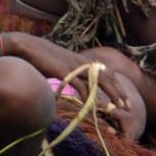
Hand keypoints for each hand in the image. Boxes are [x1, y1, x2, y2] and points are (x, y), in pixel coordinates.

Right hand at [0, 34, 136, 114]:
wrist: (27, 47)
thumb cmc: (43, 58)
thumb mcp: (62, 66)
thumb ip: (73, 74)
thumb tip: (77, 84)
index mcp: (84, 60)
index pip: (107, 73)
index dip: (117, 86)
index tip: (124, 99)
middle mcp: (83, 62)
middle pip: (108, 77)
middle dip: (119, 93)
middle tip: (128, 106)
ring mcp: (75, 66)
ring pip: (98, 82)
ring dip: (110, 96)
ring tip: (117, 108)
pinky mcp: (65, 71)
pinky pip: (81, 86)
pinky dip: (89, 97)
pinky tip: (94, 106)